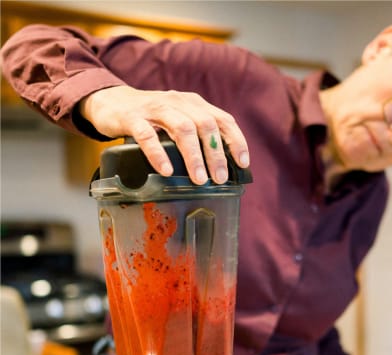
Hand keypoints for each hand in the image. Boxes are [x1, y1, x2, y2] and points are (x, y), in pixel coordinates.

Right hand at [79, 85, 249, 183]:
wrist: (111, 101)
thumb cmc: (151, 117)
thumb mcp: (178, 120)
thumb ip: (197, 135)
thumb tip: (220, 166)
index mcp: (193, 104)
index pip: (223, 119)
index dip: (236, 141)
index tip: (243, 163)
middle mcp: (178, 102)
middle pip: (205, 125)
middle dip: (215, 154)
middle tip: (220, 178)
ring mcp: (155, 108)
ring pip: (182, 129)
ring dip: (194, 156)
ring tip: (200, 180)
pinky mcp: (132, 117)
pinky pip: (147, 135)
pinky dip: (158, 154)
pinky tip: (166, 171)